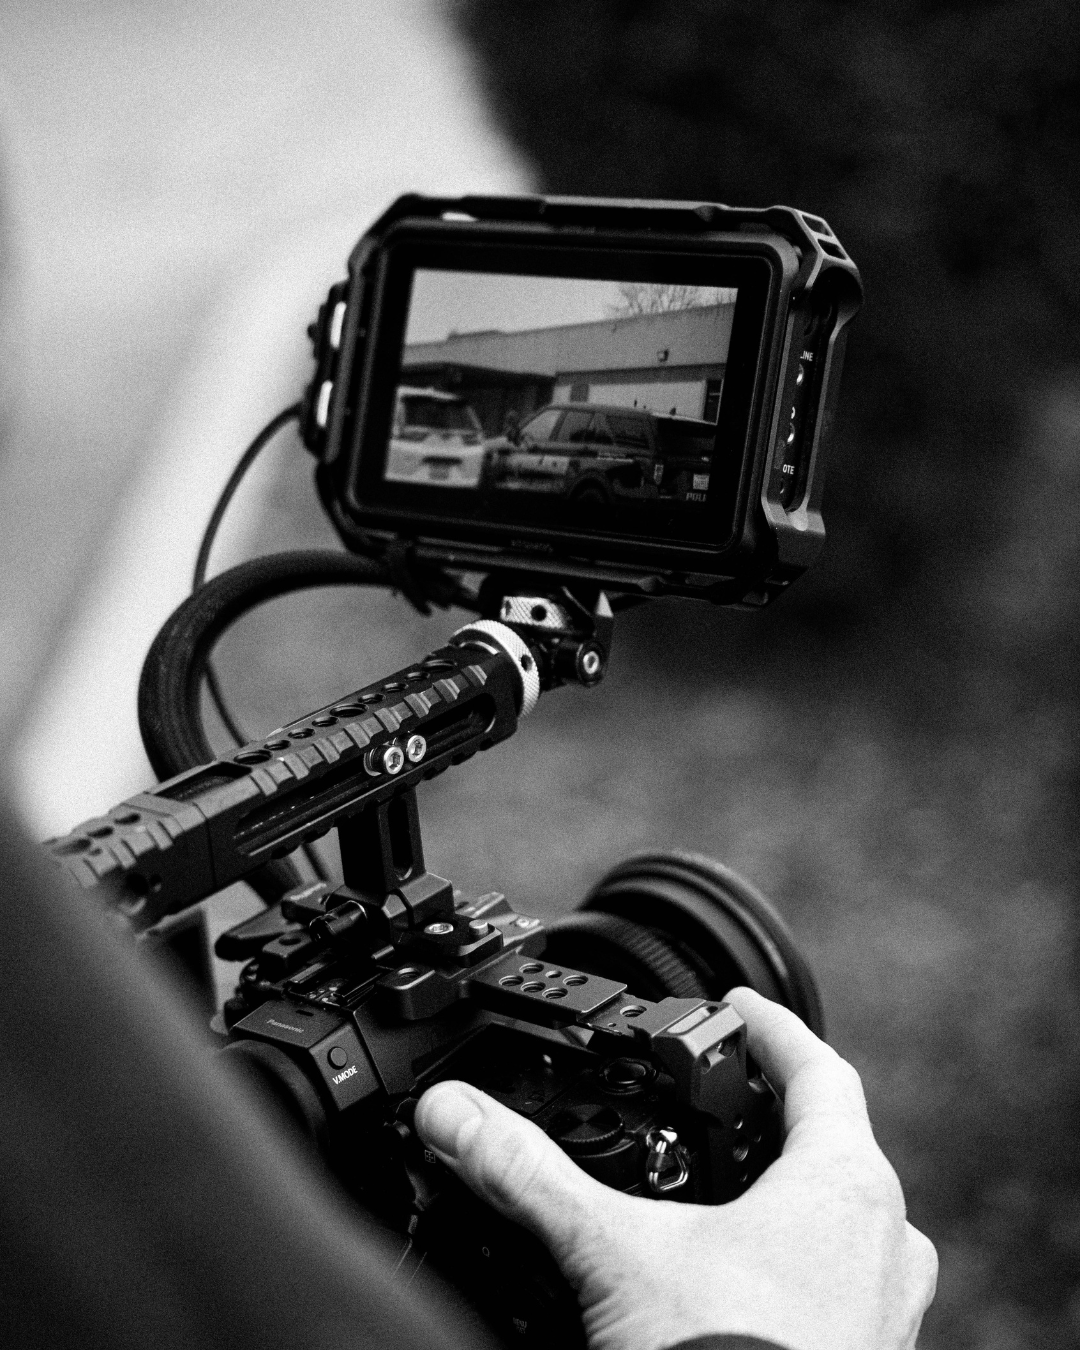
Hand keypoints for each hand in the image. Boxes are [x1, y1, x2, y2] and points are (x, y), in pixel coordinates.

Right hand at [414, 987, 937, 1349]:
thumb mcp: (611, 1252)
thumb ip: (528, 1174)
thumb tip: (457, 1115)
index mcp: (843, 1184)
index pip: (818, 1067)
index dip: (770, 1027)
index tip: (736, 1007)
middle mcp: (884, 1238)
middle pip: (840, 1138)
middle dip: (781, 1107)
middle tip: (731, 1088)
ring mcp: (887, 1304)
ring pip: (855, 1213)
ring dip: (803, 1183)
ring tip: (744, 1175)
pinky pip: (849, 1275)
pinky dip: (805, 1252)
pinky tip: (750, 1273)